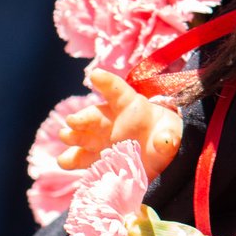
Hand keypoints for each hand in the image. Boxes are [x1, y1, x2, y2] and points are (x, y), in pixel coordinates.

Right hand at [59, 67, 182, 176]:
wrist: (154, 154)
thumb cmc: (162, 135)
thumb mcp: (169, 134)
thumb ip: (168, 137)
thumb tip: (164, 141)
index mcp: (130, 106)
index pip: (117, 90)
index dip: (106, 81)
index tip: (95, 74)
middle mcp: (109, 121)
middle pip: (93, 115)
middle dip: (82, 117)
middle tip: (73, 120)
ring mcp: (98, 139)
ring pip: (81, 135)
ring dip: (72, 136)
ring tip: (66, 136)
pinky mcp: (92, 158)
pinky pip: (78, 158)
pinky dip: (71, 160)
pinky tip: (66, 161)